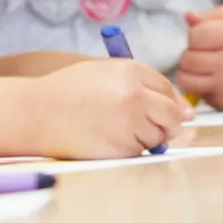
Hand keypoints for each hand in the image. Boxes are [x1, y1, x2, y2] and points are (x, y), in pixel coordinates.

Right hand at [31, 60, 188, 158]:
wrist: (37, 113)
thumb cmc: (68, 91)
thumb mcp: (104, 72)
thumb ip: (140, 84)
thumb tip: (185, 112)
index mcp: (131, 71)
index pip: (168, 89)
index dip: (170, 102)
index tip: (170, 111)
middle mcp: (135, 95)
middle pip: (172, 115)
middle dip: (167, 124)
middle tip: (150, 126)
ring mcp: (130, 123)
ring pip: (157, 137)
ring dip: (145, 137)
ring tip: (114, 128)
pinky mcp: (122, 147)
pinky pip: (139, 151)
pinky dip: (129, 149)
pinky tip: (106, 139)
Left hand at [177, 9, 222, 110]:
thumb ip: (213, 15)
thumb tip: (188, 17)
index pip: (195, 35)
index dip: (197, 34)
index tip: (207, 36)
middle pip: (187, 58)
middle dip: (192, 53)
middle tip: (205, 52)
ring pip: (186, 79)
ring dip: (191, 71)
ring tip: (205, 66)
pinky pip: (198, 94)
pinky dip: (202, 86)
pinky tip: (216, 80)